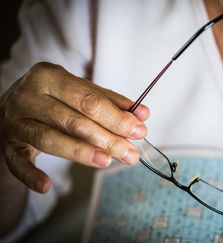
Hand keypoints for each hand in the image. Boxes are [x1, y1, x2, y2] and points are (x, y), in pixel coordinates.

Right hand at [0, 62, 148, 192]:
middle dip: (107, 139)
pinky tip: (47, 187)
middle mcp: (28, 96)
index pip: (89, 100)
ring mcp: (15, 121)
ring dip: (82, 153)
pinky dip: (31, 176)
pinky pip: (18, 163)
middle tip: (130, 153)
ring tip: (107, 162)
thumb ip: (110, 102)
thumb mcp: (79, 92)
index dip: (116, 117)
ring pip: (50, 139)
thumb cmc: (54, 99)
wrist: (9, 109)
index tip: (139, 130)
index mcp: (49, 76)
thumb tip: (143, 114)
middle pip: (73, 121)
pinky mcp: (7, 145)